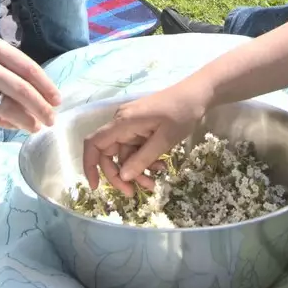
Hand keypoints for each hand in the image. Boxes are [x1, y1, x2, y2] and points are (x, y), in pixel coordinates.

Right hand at [0, 36, 61, 133]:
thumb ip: (5, 66)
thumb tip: (35, 90)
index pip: (28, 68)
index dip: (46, 86)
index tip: (57, 100)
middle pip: (22, 90)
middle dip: (42, 108)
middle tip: (52, 120)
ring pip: (8, 108)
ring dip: (26, 120)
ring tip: (36, 127)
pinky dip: (6, 123)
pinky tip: (15, 126)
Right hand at [81, 79, 210, 193]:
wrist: (197, 94)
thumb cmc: (182, 113)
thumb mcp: (164, 140)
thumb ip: (142, 159)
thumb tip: (123, 177)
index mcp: (123, 122)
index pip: (94, 143)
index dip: (90, 165)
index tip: (96, 187)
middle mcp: (122, 123)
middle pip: (109, 154)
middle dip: (120, 175)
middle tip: (133, 193)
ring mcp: (131, 125)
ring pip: (125, 155)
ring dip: (136, 171)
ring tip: (154, 183)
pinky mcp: (141, 127)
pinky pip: (136, 149)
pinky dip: (145, 161)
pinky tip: (160, 167)